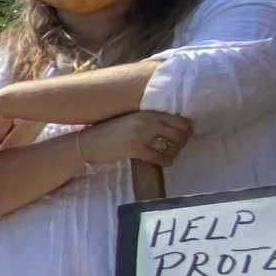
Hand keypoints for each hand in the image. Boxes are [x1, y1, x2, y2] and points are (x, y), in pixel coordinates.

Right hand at [75, 110, 192, 169]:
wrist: (89, 143)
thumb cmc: (110, 132)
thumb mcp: (132, 120)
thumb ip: (151, 121)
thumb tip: (174, 128)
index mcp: (148, 112)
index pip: (180, 120)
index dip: (187, 130)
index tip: (183, 136)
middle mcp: (147, 121)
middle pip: (180, 134)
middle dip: (182, 143)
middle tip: (177, 148)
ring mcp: (141, 135)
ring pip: (172, 146)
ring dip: (174, 153)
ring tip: (169, 155)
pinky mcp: (135, 149)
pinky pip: (160, 157)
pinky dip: (166, 161)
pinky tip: (164, 162)